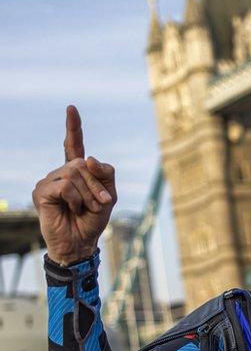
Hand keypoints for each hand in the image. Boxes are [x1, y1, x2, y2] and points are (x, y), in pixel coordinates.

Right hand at [32, 106, 116, 264]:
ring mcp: (49, 181)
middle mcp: (61, 173)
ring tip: (87, 208)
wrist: (82, 242)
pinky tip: (72, 209)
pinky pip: (64, 186)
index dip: (73, 127)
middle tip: (101, 204)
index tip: (71, 108)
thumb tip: (88, 159)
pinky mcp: (41, 192)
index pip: (74, 145)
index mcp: (77, 171)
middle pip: (84, 164)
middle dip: (97, 185)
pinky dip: (75, 198)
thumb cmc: (94, 219)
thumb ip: (106, 174)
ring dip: (89, 194)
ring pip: (75, 173)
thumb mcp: (110, 195)